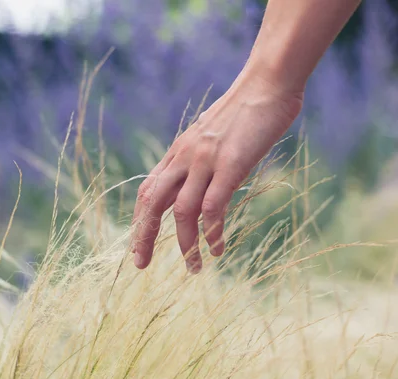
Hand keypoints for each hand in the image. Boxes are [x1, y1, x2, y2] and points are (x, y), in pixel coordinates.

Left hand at [132, 72, 303, 271]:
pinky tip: (217, 249)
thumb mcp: (211, 136)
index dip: (139, 219)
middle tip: (141, 264)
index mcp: (178, 152)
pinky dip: (212, 232)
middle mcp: (184, 157)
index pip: (147, 190)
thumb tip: (197, 184)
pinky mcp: (230, 164)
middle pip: (151, 202)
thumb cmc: (244, 112)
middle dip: (143, 236)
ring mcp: (205, 160)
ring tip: (195, 268)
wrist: (267, 83)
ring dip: (186, 244)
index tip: (138, 244)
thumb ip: (199, 160)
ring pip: (182, 211)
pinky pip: (213, 206)